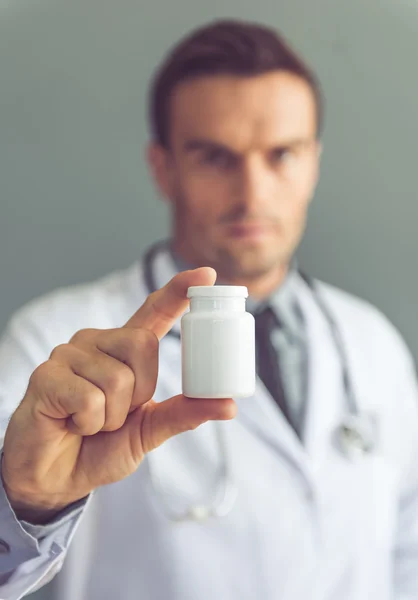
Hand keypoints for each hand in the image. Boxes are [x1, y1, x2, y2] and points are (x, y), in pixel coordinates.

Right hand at [1, 268, 235, 522]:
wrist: (57, 478)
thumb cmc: (101, 447)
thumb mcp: (150, 429)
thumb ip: (185, 413)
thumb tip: (230, 405)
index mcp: (124, 350)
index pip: (154, 311)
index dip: (179, 291)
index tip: (207, 275)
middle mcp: (97, 342)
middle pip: (143, 345)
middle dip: (140, 393)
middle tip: (116, 414)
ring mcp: (69, 354)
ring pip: (117, 378)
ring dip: (111, 416)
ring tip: (91, 421)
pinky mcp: (46, 374)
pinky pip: (89, 398)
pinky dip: (89, 422)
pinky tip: (72, 423)